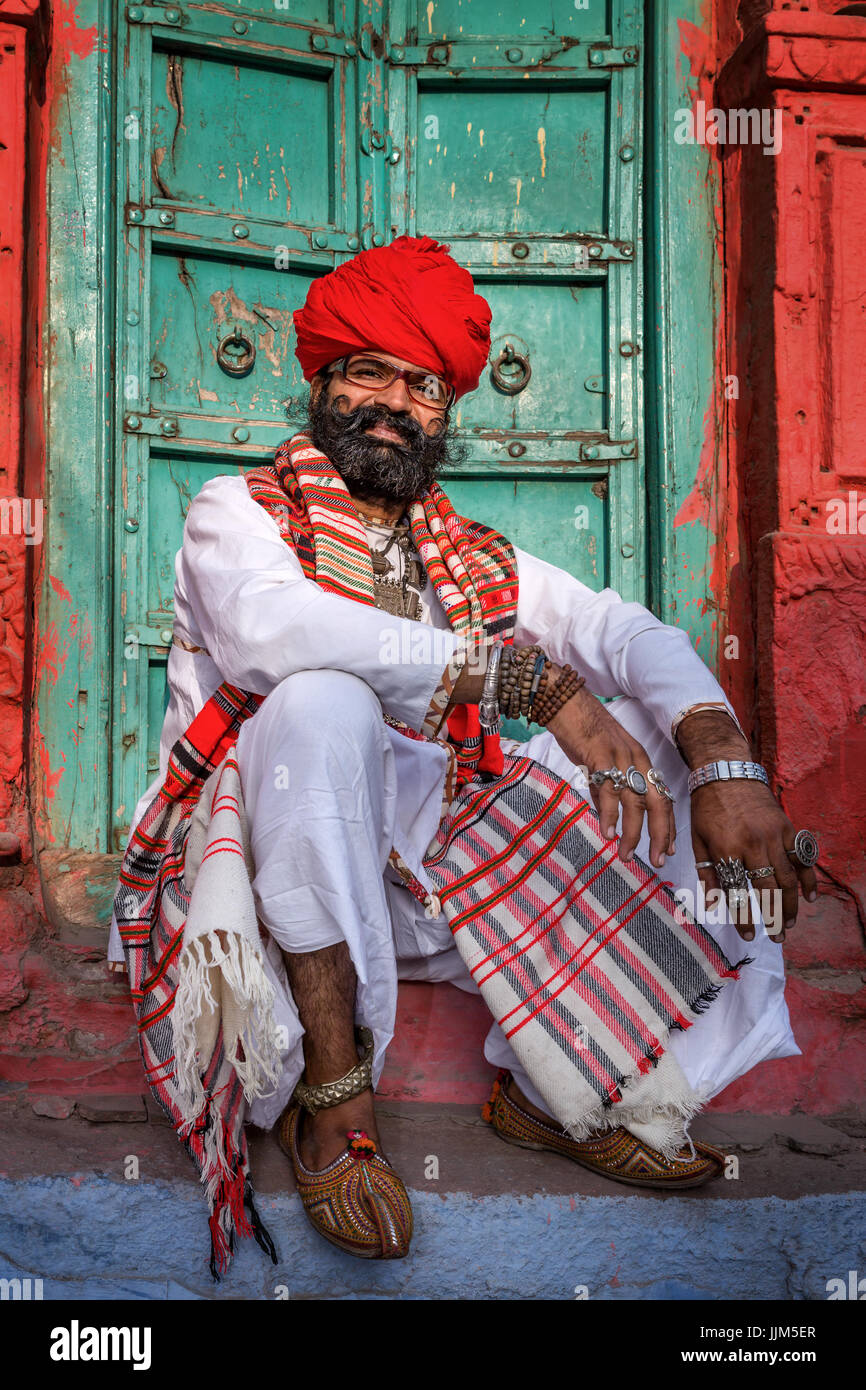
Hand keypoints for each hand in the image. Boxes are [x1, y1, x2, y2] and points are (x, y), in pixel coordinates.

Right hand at [547, 683, 675, 869]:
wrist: (566, 702)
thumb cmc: (583, 731)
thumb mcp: (601, 763)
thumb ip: (606, 790)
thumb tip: (608, 818)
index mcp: (640, 761)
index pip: (661, 798)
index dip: (667, 826)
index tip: (668, 849)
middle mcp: (636, 760)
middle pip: (657, 803)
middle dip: (660, 835)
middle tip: (657, 861)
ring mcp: (620, 757)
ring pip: (634, 801)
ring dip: (632, 832)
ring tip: (625, 854)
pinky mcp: (600, 756)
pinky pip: (609, 790)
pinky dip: (610, 814)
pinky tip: (607, 832)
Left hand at [690, 779, 817, 943]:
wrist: (725, 772)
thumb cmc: (706, 808)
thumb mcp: (697, 841)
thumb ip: (707, 874)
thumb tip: (714, 905)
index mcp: (726, 850)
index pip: (737, 893)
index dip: (744, 918)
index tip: (748, 935)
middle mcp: (752, 845)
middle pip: (768, 890)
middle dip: (773, 917)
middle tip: (777, 937)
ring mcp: (772, 835)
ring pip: (788, 877)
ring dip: (791, 904)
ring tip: (790, 923)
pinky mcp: (786, 826)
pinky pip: (801, 856)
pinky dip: (808, 877)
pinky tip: (810, 896)